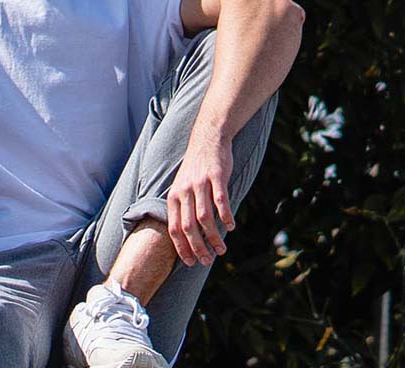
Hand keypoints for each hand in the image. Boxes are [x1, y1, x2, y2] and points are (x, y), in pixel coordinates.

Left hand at [165, 132, 234, 266]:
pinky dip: (225, 216)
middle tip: (207, 260)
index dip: (182, 248)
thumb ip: (184, 210)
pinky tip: (230, 227)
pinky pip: (220, 200)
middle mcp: (184, 191)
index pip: (174, 228)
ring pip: (204, 217)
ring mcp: (199, 183)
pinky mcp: (215, 176)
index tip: (191, 262)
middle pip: (188, 226)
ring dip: (213, 236)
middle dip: (197, 247)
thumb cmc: (196, 171)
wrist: (207, 141)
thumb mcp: (182, 188)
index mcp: (174, 197)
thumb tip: (189, 238)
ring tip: (221, 249)